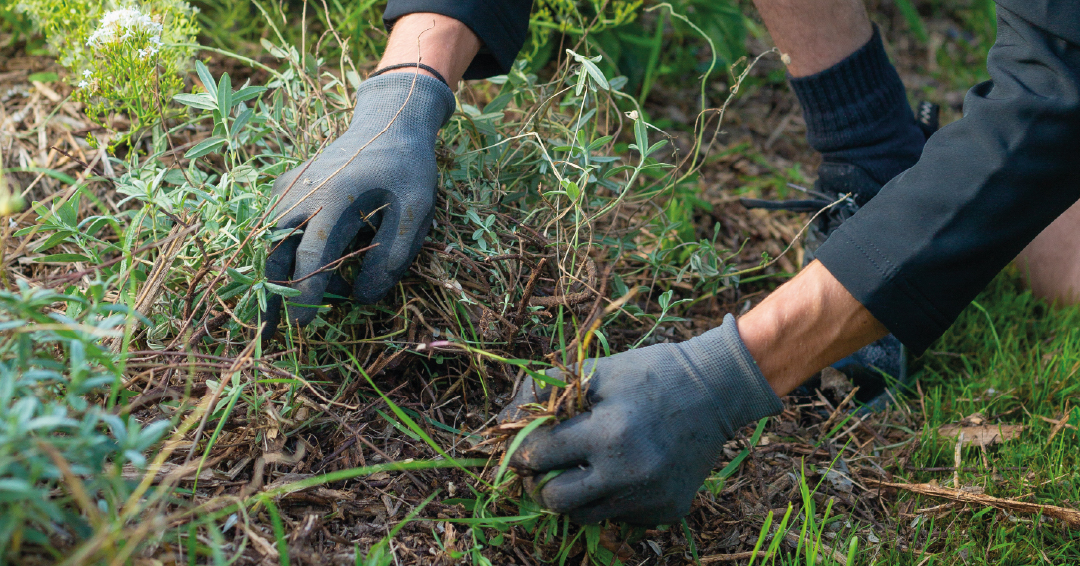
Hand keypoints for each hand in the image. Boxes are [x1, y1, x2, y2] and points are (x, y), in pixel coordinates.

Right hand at [261, 73, 454, 337]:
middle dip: (273, 292)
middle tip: (275, 330)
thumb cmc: (407, 169)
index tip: (304, 323)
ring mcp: (290, 186)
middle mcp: (303, 192)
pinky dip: (276, 251)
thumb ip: (392, 256)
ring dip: (273, 274)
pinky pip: (273, 224)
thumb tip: (361, 299)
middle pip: (275, 251)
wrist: (390, 120)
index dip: (305, 293)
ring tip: (282, 307)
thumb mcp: (417, 210)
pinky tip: (290, 272)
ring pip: (269, 240)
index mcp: (336, 198)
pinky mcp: (287, 184)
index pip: (311, 256)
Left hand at [501, 314, 782, 524]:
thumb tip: (501, 424)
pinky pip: (620, 519)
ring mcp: (650, 497)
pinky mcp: (668, 510)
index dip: (524, 452)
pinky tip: (625, 473)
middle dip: (542, 484)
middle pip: (555, 501)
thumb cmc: (648, 373)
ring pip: (585, 517)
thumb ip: (545, 393)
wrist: (715, 390)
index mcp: (608, 431)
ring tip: (584, 469)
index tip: (525, 448)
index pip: (539, 456)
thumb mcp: (596, 371)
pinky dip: (613, 500)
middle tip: (547, 468)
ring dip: (575, 495)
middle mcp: (629, 472)